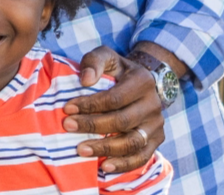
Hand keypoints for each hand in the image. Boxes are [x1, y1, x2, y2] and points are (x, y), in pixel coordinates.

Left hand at [64, 46, 165, 172]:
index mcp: (143, 82)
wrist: (140, 83)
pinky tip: (105, 166)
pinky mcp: (156, 140)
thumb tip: (85, 80)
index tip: (67, 108)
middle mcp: (153, 104)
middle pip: (122, 121)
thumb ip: (94, 62)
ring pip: (133, 142)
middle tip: (67, 126)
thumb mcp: (106, 57)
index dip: (90, 105)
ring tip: (81, 150)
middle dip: (92, 125)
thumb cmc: (117, 70)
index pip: (115, 98)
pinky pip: (142, 157)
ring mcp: (156, 125)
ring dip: (105, 148)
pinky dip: (124, 164)